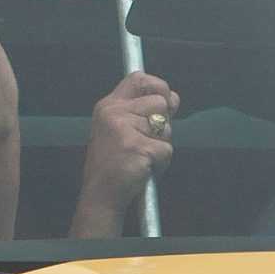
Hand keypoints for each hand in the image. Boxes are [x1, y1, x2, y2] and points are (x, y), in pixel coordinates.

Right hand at [70, 71, 177, 236]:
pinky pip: (167, 149)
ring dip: (161, 144)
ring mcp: (124, 129)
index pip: (138, 78)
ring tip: (141, 156)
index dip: (158, 86)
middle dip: (163, 123)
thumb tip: (173, 98)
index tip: (163, 101)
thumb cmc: (113, 164)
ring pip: (166, 128)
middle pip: (160, 102)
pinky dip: (161, 163)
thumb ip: (143, 111)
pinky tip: (144, 168)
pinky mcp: (137, 147)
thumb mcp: (120, 129)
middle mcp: (114, 113)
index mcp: (108, 106)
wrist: (101, 194)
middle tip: (146, 140)